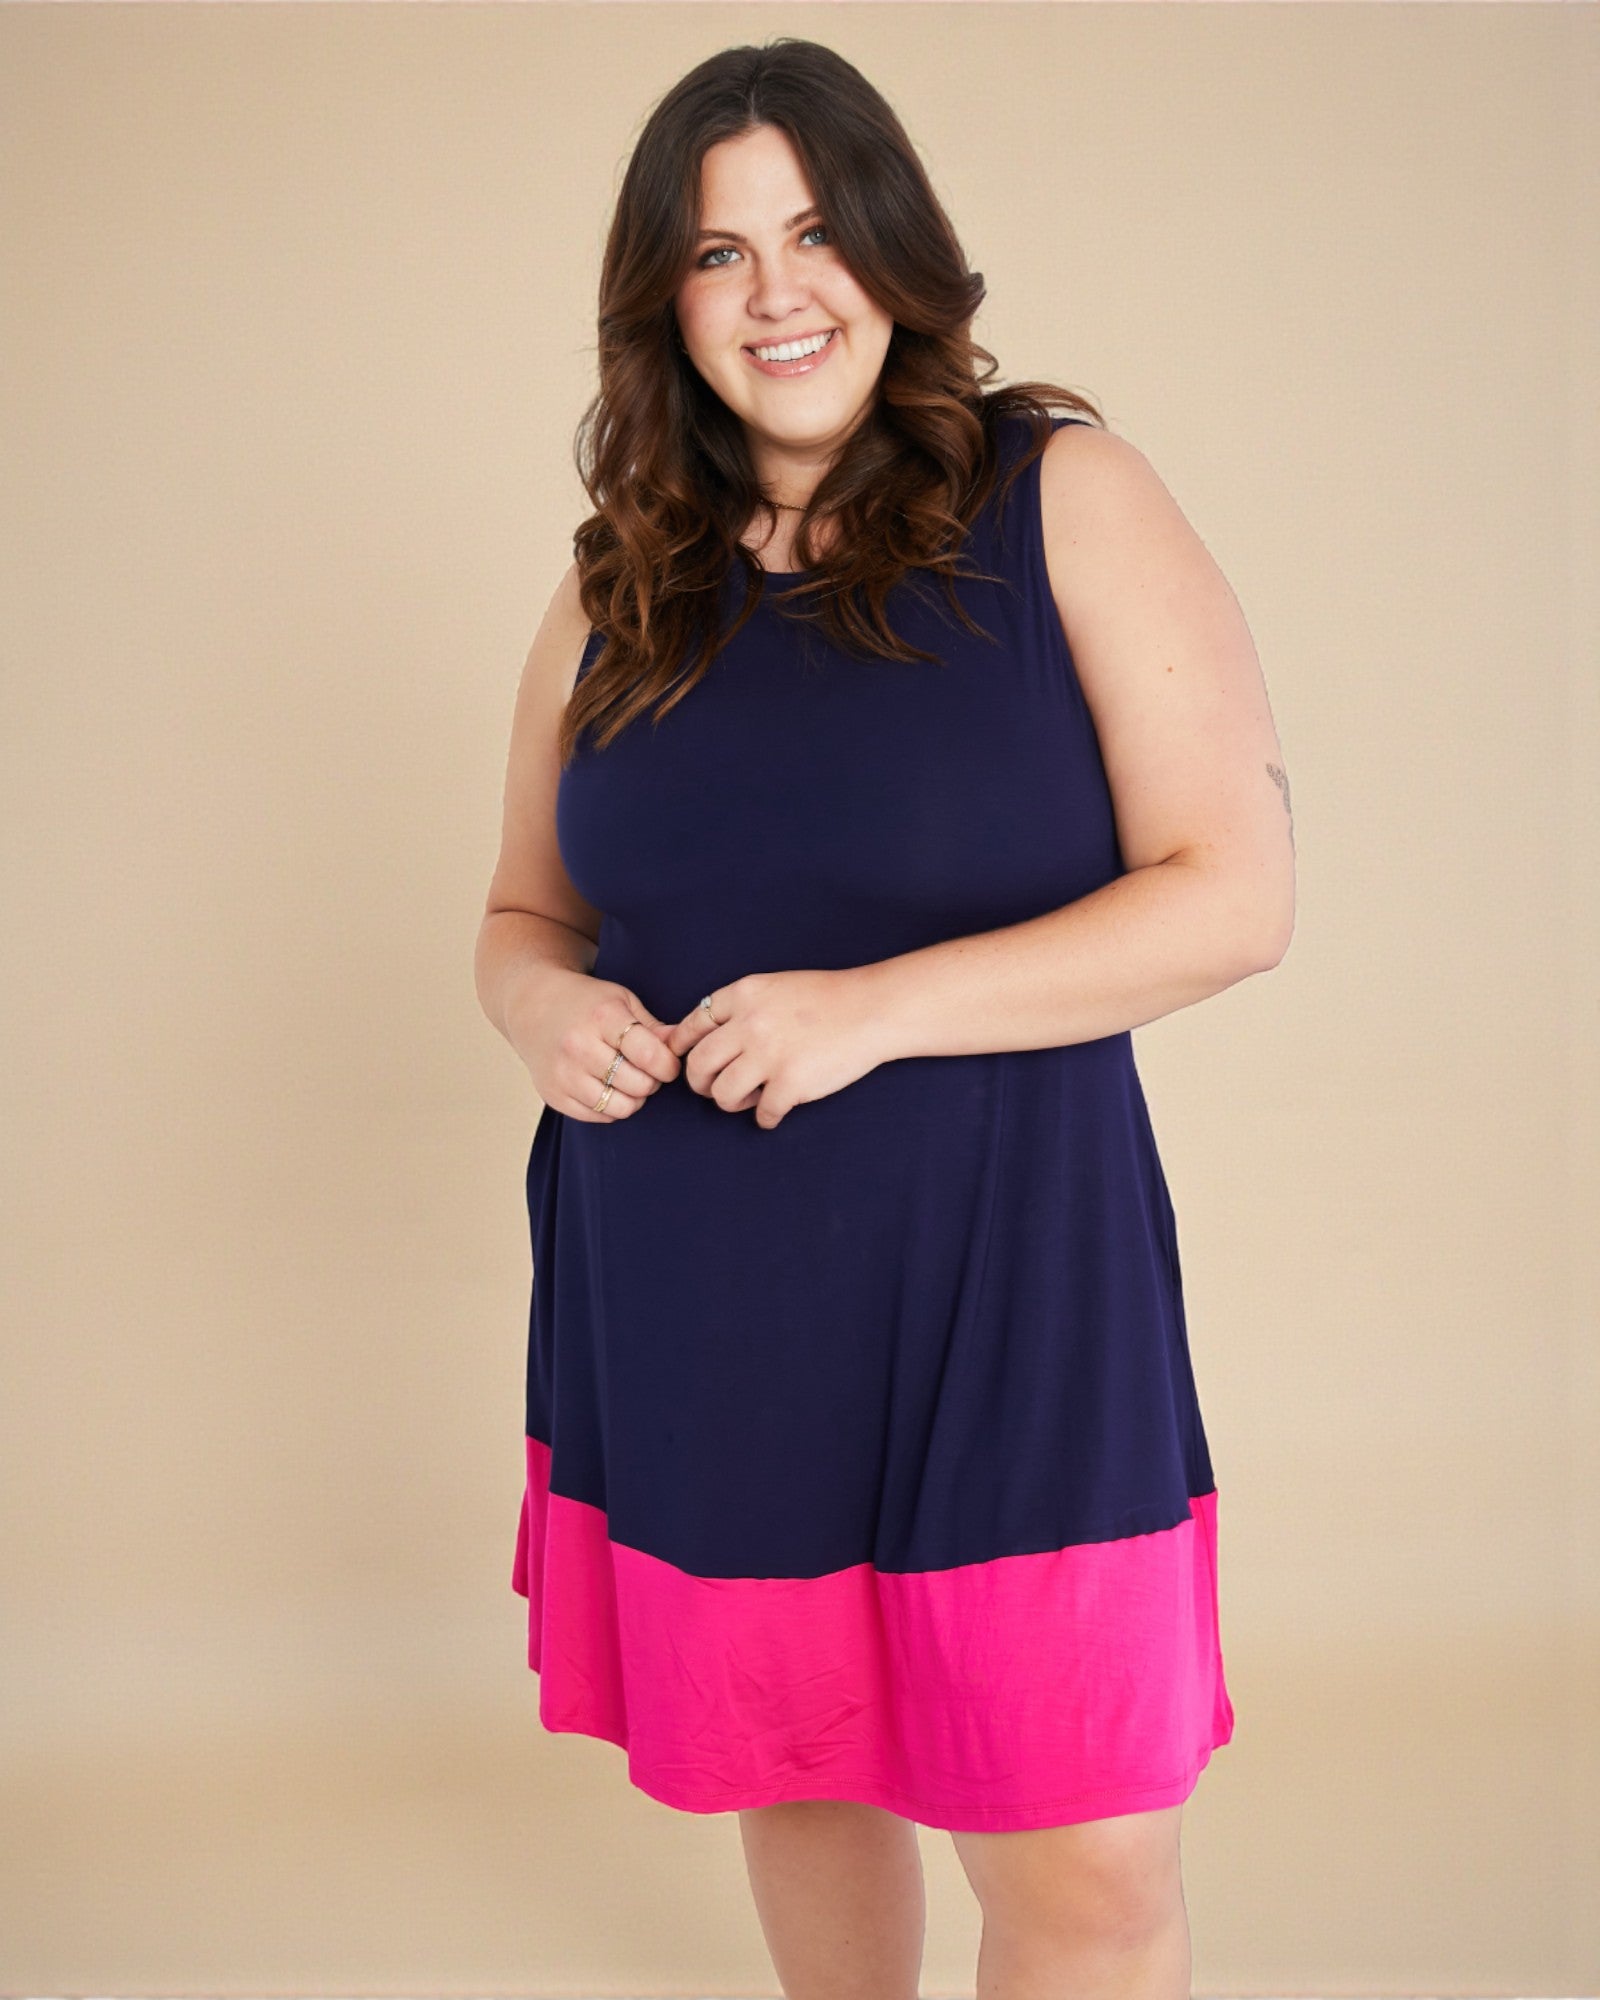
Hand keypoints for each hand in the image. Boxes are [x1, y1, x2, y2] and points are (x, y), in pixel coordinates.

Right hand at [510, 969, 680, 1122]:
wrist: (532, 1006)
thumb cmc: (585, 1002)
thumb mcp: (621, 1000)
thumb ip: (653, 1027)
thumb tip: (682, 1046)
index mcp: (601, 1016)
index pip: (649, 1054)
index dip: (668, 1065)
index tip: (668, 1063)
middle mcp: (579, 1046)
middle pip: (638, 1084)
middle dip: (652, 1081)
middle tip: (647, 1070)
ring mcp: (563, 1074)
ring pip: (620, 1107)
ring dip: (634, 1098)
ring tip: (630, 1080)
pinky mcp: (553, 1095)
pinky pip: (598, 1116)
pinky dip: (611, 1108)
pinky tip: (608, 1087)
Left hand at [664, 967, 885, 1129]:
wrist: (872, 1010)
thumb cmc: (828, 999)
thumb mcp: (776, 987)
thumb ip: (741, 1007)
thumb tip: (703, 1037)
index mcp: (744, 994)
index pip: (693, 1025)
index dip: (682, 1048)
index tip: (682, 1061)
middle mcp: (749, 1023)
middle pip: (698, 1065)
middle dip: (700, 1083)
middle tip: (714, 1088)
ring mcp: (769, 1055)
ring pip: (722, 1094)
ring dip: (731, 1102)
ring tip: (751, 1097)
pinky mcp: (791, 1083)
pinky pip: (761, 1114)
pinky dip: (766, 1117)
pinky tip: (775, 1111)